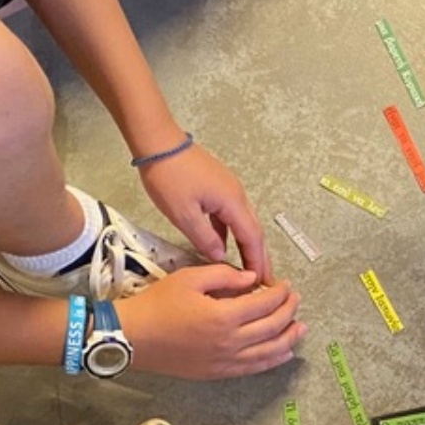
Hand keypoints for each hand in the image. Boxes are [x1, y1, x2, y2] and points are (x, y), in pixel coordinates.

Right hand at [115, 264, 304, 378]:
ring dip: (289, 338)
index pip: (265, 304)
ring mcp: (225, 361)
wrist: (132, 337)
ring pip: (269, 351)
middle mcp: (230, 341)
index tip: (286, 286)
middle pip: (272, 327)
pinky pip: (254, 368)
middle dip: (289, 312)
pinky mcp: (218, 372)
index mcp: (224, 316)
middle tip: (295, 300)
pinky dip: (273, 360)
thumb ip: (225, 276)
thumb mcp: (190, 278)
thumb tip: (253, 278)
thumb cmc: (157, 304)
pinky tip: (284, 353)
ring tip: (301, 327)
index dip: (280, 294)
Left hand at [139, 143, 273, 279]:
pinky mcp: (217, 186)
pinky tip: (224, 245)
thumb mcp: (184, 214)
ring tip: (248, 266)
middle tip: (265, 279)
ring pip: (243, 222)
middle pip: (254, 230)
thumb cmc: (169, 176)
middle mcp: (237, 195)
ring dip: (247, 245)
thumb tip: (221, 255)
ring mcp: (228, 189)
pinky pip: (230, 215)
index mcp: (232, 202)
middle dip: (259, 256)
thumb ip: (205, 239)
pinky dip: (231, 232)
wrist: (159, 142)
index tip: (263, 281)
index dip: (258, 261)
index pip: (252, 237)